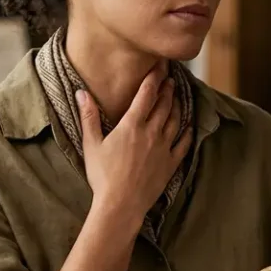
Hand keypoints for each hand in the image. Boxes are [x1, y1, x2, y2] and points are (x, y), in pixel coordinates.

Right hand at [78, 65, 192, 224]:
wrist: (121, 205)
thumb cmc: (102, 176)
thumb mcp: (91, 144)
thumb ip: (89, 116)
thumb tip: (81, 92)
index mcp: (132, 125)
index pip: (147, 94)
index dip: (154, 77)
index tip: (159, 65)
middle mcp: (152, 133)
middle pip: (164, 104)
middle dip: (167, 88)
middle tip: (169, 77)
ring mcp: (164, 148)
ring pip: (175, 120)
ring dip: (177, 105)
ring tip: (176, 95)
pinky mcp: (170, 164)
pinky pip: (183, 143)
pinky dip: (187, 131)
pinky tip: (189, 126)